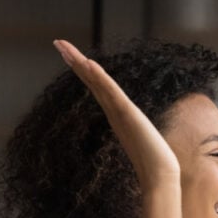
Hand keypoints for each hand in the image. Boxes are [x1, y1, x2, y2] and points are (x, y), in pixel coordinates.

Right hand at [53, 39, 180, 191]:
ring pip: (96, 82)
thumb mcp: (142, 138)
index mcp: (116, 113)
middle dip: (75, 61)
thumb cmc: (153, 161)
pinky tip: (89, 64)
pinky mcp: (127, 114)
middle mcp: (113, 111)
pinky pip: (110, 91)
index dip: (83, 69)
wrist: (159, 175)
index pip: (97, 86)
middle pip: (91, 80)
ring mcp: (118, 112)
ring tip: (64, 47)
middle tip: (58, 42)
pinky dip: (99, 77)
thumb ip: (135, 132)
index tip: (70, 54)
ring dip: (80, 63)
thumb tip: (135, 132)